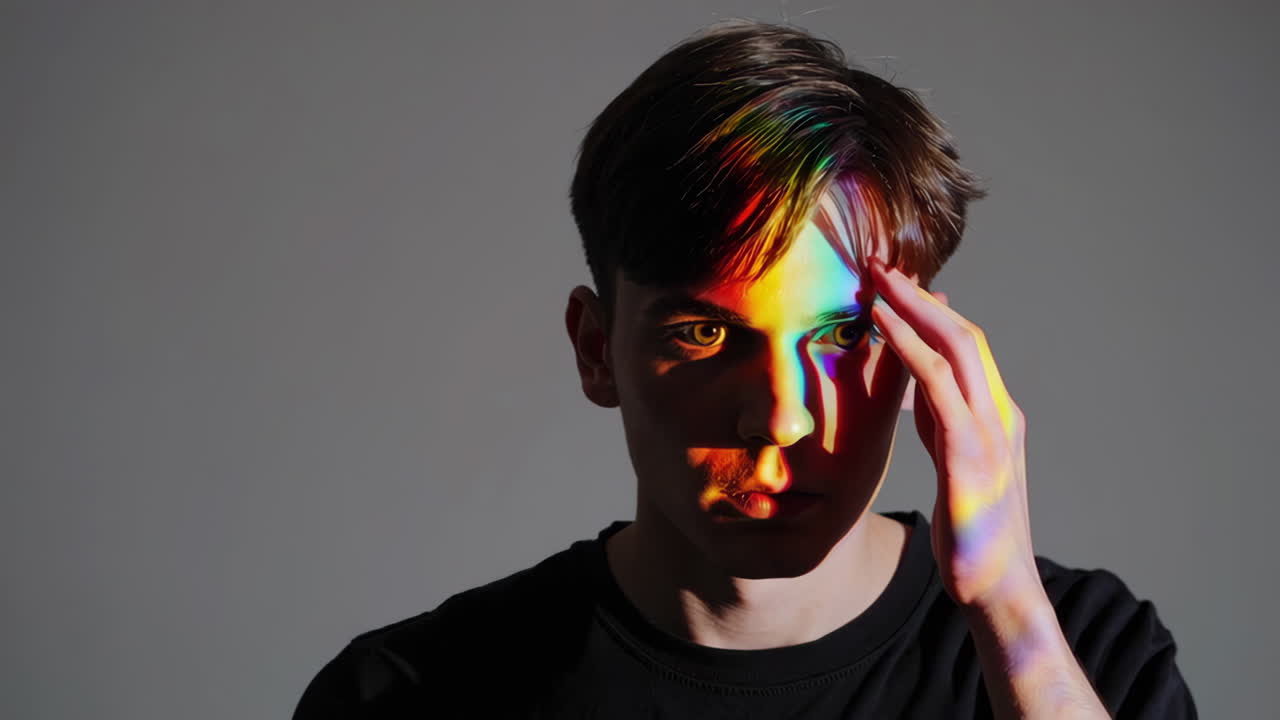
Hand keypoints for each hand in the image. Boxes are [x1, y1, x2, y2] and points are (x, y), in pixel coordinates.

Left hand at [867, 258, 1038, 608]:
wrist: (998, 588)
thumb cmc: (972, 532)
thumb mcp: (952, 464)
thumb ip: (940, 422)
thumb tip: (915, 385)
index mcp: (996, 416)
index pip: (966, 346)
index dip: (931, 310)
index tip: (895, 284)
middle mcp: (1000, 414)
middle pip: (964, 333)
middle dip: (920, 295)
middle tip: (879, 264)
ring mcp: (991, 432)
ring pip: (957, 347)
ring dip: (915, 307)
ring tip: (878, 280)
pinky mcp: (972, 456)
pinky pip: (939, 386)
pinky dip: (912, 348)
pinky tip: (884, 326)